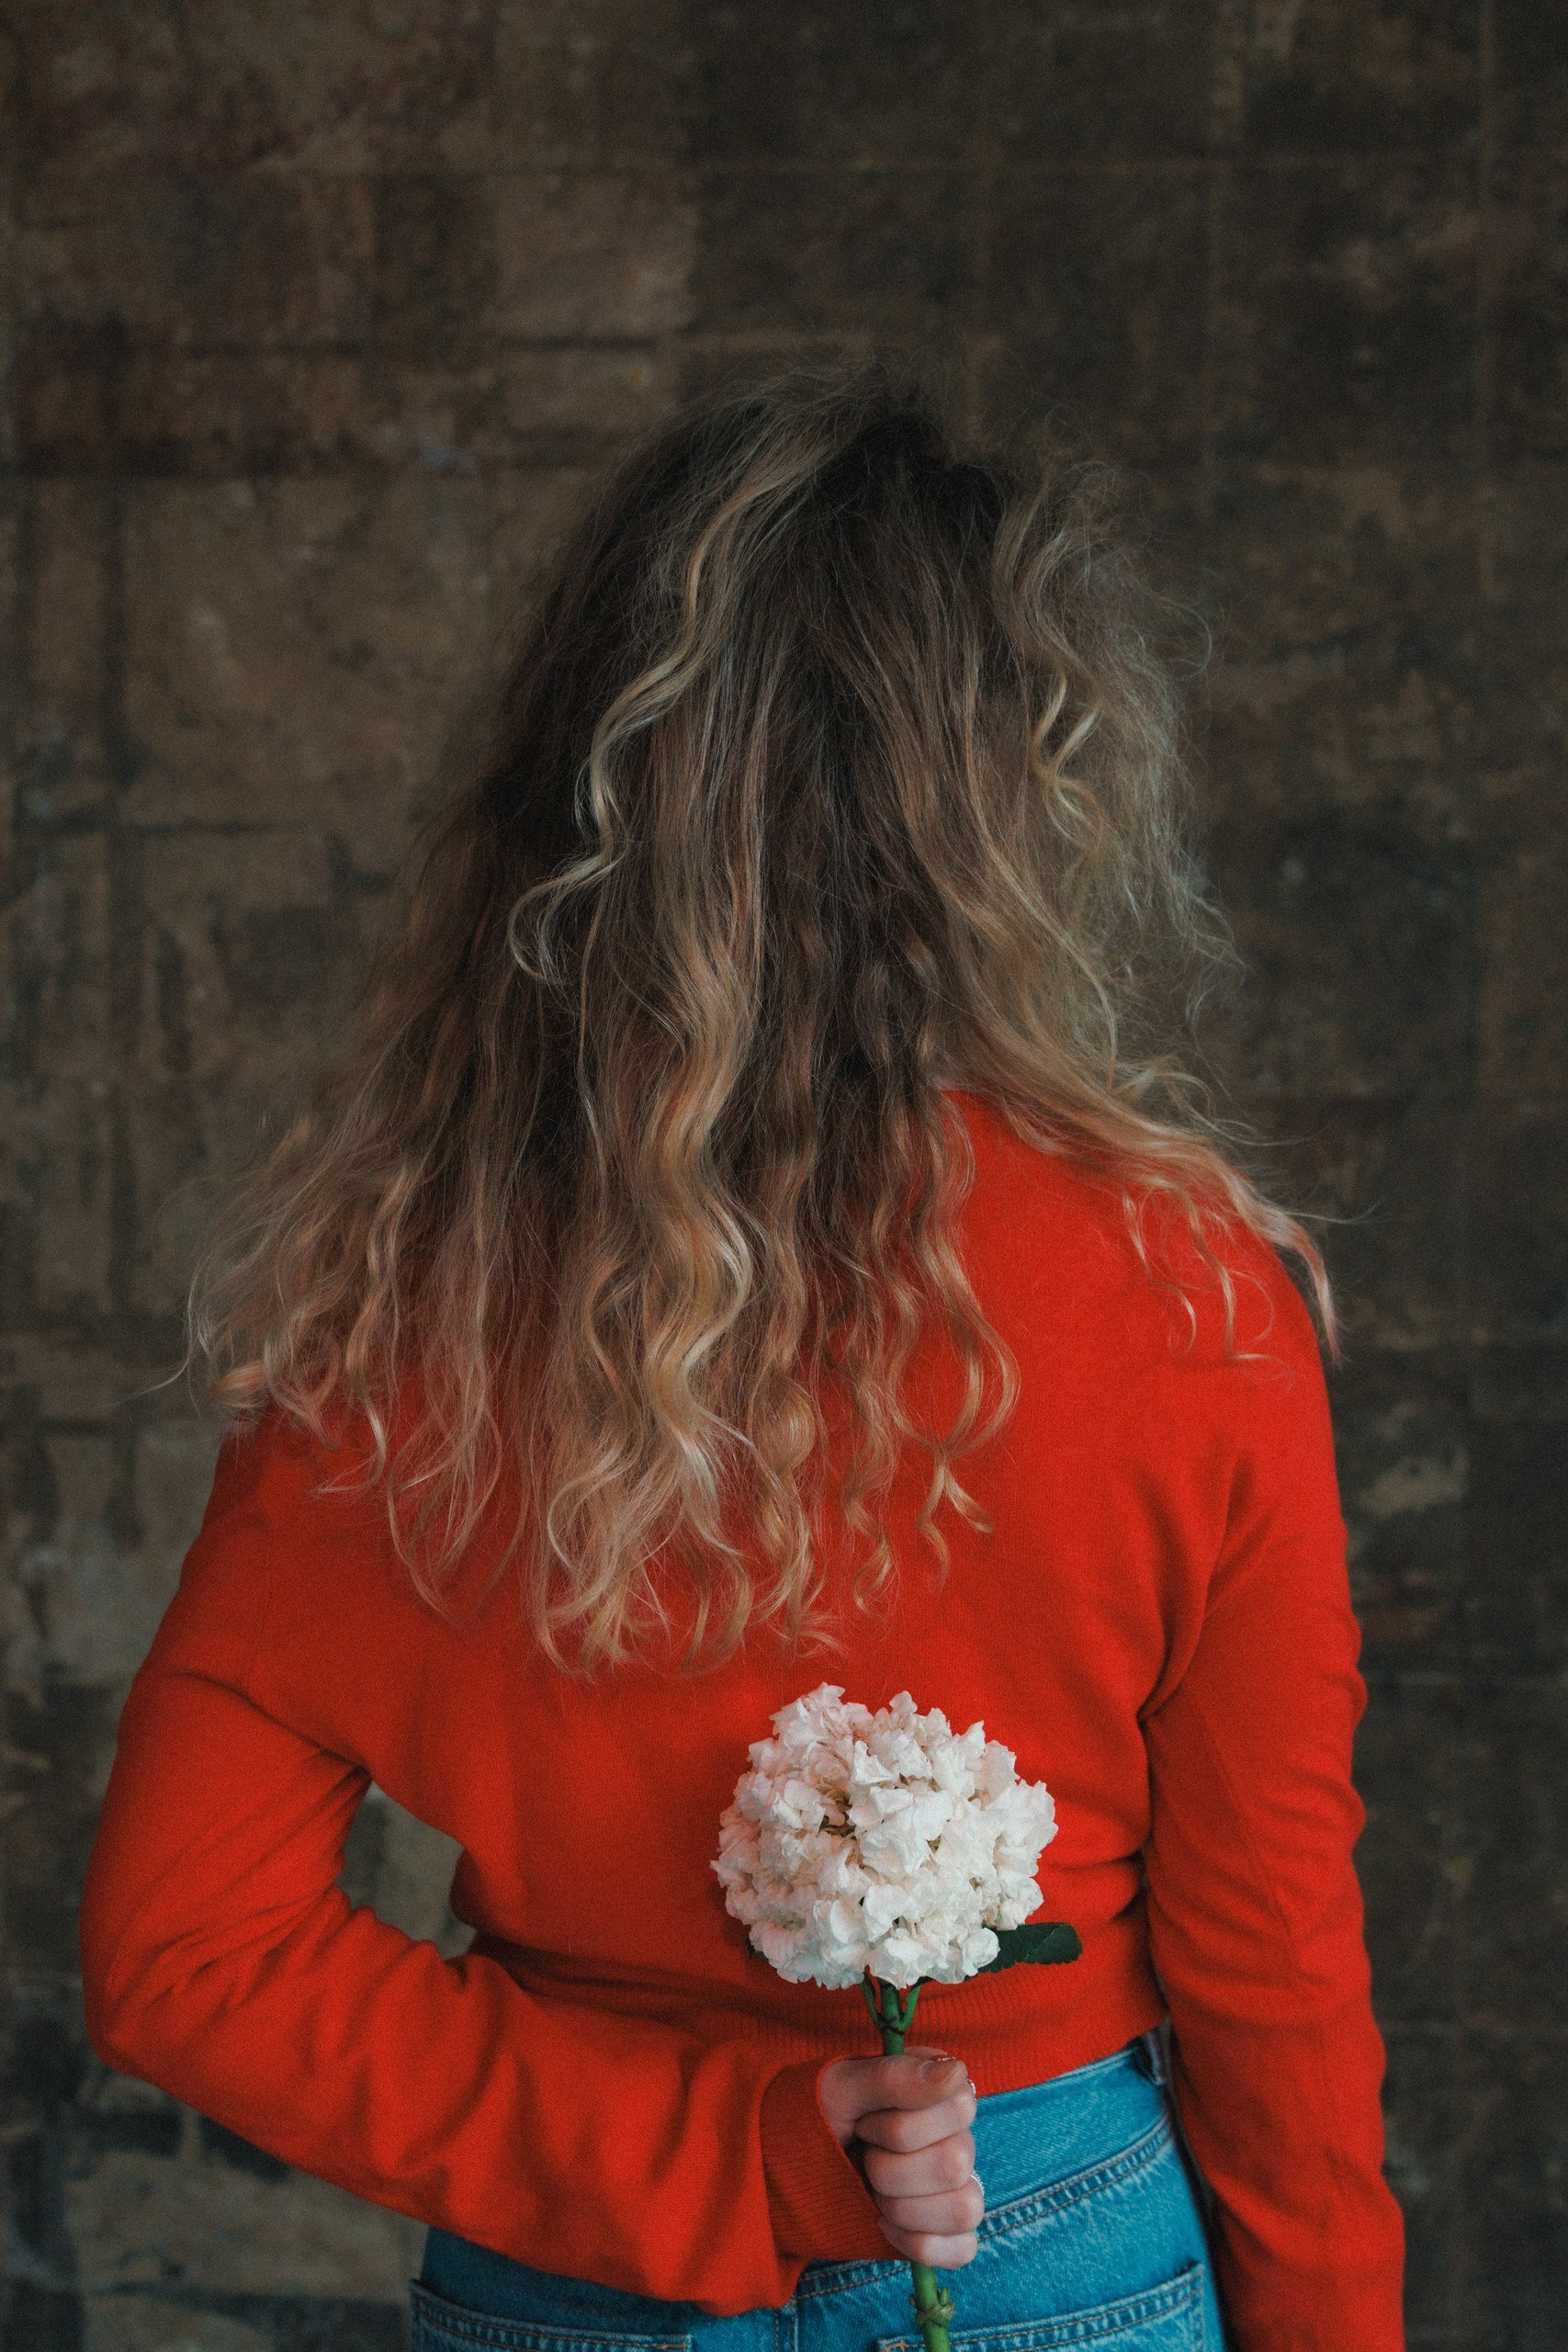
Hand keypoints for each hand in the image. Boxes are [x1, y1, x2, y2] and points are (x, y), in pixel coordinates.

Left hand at [818, 2045, 982, 2267]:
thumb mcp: (844, 2087)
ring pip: (962, 2210)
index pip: (960, 2109)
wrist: (798, 2167)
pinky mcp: (948, 2231)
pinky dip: (917, 2243)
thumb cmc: (825, 2115)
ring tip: (874, 2191)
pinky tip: (886, 2224)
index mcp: (942, 2093)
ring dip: (901, 2206)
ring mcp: (958, 2187)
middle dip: (889, 2169)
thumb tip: (954, 2070)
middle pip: (954, 2165)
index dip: (900, 2127)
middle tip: (863, 2157)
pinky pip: (962, 2249)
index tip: (866, 2123)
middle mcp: (959, 2137)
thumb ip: (896, 2076)